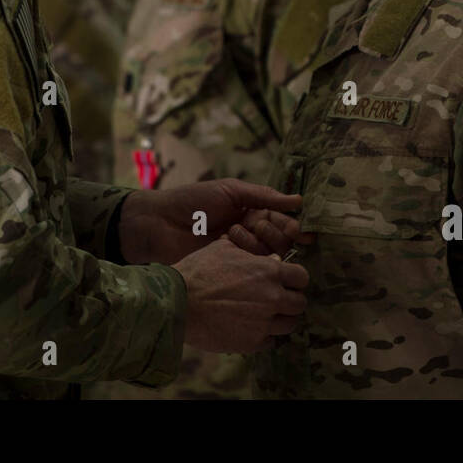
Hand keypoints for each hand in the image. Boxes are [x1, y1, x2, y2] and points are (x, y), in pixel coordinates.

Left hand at [119, 179, 313, 264]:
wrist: (160, 223)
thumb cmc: (193, 201)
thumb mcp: (230, 191)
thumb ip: (263, 195)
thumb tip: (299, 201)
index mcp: (251, 212)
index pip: (281, 220)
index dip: (292, 225)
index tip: (302, 232)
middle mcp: (250, 234)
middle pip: (280, 240)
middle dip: (277, 234)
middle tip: (258, 225)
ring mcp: (240, 254)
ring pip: (268, 255)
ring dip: (259, 243)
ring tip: (235, 232)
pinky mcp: (229, 270)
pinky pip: (251, 270)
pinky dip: (250, 261)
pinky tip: (240, 253)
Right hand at [173, 236, 308, 352]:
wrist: (177, 302)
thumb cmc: (198, 271)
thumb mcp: (223, 249)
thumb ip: (251, 252)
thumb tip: (271, 258)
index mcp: (269, 271)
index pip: (301, 277)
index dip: (294, 278)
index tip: (286, 281)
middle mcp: (272, 298)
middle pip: (300, 303)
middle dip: (291, 300)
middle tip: (276, 299)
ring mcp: (263, 323)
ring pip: (289, 325)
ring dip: (280, 319)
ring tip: (265, 315)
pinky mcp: (252, 343)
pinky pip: (270, 341)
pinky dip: (263, 335)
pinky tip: (250, 327)